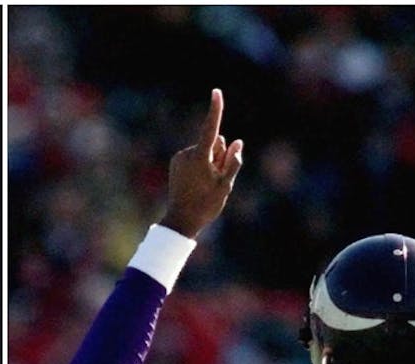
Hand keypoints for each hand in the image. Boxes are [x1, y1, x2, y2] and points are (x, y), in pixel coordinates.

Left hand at [158, 89, 243, 239]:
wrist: (181, 220)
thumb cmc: (206, 204)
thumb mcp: (225, 184)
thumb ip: (233, 161)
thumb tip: (237, 141)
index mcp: (199, 157)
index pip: (211, 128)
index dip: (215, 109)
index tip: (216, 92)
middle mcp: (187, 154)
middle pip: (214, 143)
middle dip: (220, 155)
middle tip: (216, 179)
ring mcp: (180, 158)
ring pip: (205, 151)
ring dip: (211, 162)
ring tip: (206, 183)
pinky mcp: (176, 162)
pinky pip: (196, 156)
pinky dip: (201, 165)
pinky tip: (197, 182)